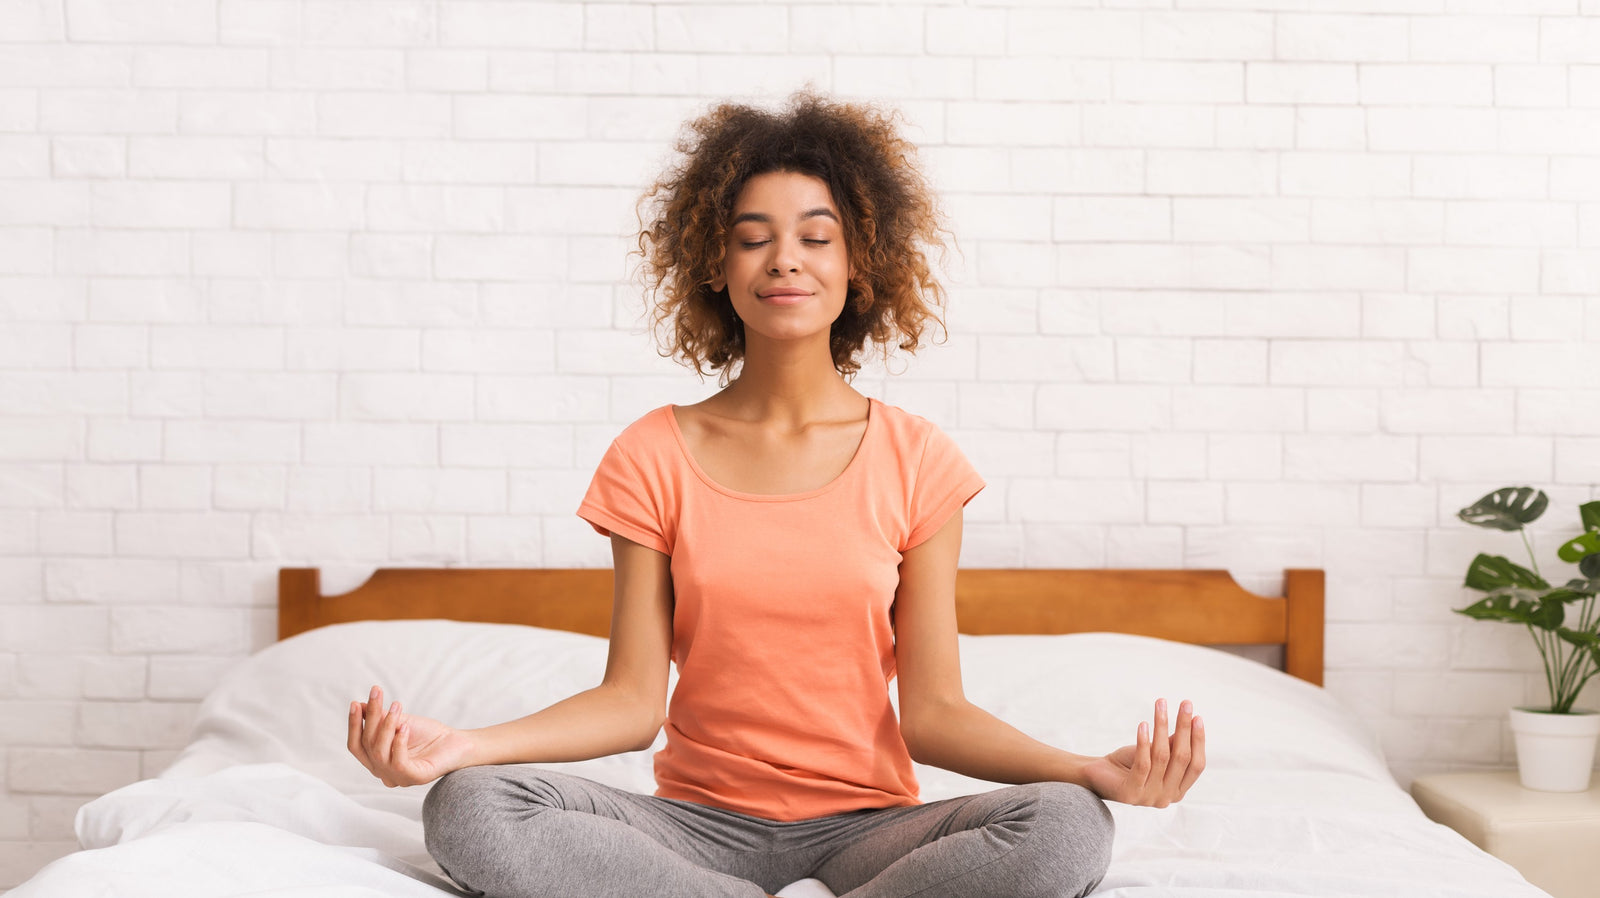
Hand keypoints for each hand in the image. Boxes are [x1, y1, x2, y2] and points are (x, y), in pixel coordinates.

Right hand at [347, 685, 474, 787]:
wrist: (456, 742)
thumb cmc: (427, 734)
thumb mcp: (399, 722)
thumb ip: (379, 718)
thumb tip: (359, 705)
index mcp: (377, 762)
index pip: (356, 746)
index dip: (353, 725)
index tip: (355, 703)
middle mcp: (384, 773)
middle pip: (367, 746)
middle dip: (370, 717)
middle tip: (377, 693)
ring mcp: (398, 779)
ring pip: (379, 752)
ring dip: (386, 725)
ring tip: (396, 706)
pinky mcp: (414, 779)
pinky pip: (398, 762)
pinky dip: (399, 741)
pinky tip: (406, 727)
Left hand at [1080, 698, 1204, 806]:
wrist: (1097, 776)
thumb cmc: (1129, 763)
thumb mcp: (1154, 753)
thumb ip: (1172, 745)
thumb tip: (1190, 721)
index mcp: (1178, 791)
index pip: (1197, 765)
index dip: (1198, 740)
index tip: (1197, 716)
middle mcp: (1167, 798)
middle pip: (1182, 758)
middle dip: (1184, 728)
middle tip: (1185, 704)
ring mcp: (1149, 798)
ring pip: (1162, 757)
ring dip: (1162, 727)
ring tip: (1161, 706)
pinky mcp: (1130, 793)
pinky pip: (1142, 764)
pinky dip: (1143, 742)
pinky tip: (1143, 724)